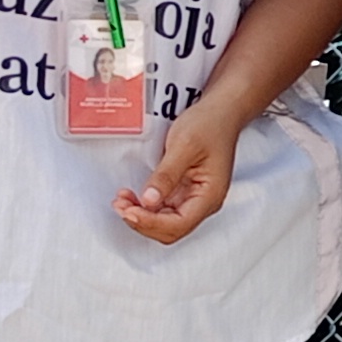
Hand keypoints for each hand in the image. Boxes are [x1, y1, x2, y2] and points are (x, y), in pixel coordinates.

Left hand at [114, 105, 240, 243]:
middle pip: (171, 230)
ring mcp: (193, 199)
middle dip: (143, 222)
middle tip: (120, 206)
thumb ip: (166, 175)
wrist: (220, 112)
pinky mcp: (183, 192)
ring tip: (122, 201)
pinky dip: (144, 207)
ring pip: (164, 222)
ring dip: (141, 216)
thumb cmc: (209, 125)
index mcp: (210, 195)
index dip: (151, 222)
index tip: (129, 211)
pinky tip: (132, 197)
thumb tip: (149, 200)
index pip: (179, 224)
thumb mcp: (184, 146)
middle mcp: (203, 202)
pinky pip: (162, 209)